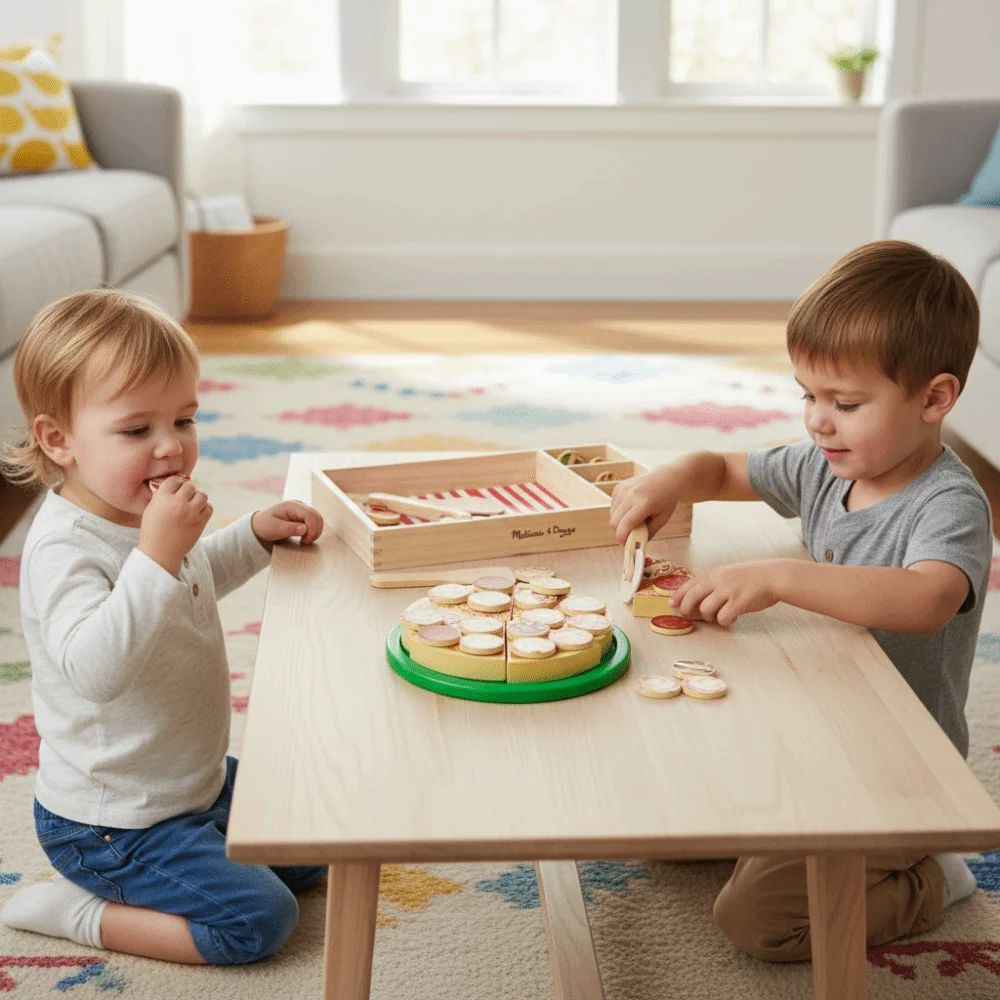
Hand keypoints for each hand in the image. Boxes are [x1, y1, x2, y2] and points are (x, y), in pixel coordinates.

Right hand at [139, 475, 211, 576]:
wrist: (160, 553)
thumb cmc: (153, 532)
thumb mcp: (151, 510)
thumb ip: (162, 496)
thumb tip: (175, 485)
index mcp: (162, 498)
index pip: (174, 480)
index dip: (176, 483)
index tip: (176, 489)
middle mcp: (177, 503)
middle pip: (190, 486)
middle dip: (187, 491)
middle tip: (184, 499)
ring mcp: (190, 512)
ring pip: (202, 495)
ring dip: (198, 499)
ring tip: (192, 506)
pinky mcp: (200, 522)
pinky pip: (209, 508)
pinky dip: (205, 509)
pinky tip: (198, 514)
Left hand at [251, 501, 323, 550]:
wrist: (259, 526)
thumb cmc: (265, 526)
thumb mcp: (274, 529)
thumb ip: (289, 529)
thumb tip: (304, 529)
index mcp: (292, 506)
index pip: (310, 515)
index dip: (312, 529)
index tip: (305, 541)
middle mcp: (300, 506)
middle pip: (317, 517)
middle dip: (315, 531)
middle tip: (305, 542)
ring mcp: (303, 510)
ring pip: (318, 520)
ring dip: (315, 532)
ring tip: (304, 540)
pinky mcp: (303, 517)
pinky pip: (315, 523)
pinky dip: (313, 531)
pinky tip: (305, 537)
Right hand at [609, 467, 678, 544]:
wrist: (666, 478)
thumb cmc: (667, 499)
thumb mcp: (663, 519)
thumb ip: (649, 532)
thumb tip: (636, 545)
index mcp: (644, 503)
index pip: (625, 525)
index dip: (622, 538)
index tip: (625, 544)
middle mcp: (631, 494)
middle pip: (614, 522)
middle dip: (620, 531)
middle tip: (631, 533)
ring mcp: (623, 489)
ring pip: (611, 515)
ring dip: (619, 521)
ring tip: (633, 519)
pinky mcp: (619, 487)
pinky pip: (612, 506)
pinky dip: (618, 512)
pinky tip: (630, 509)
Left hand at [668, 560, 783, 626]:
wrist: (774, 576)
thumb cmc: (753, 577)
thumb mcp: (730, 573)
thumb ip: (715, 582)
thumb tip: (699, 596)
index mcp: (715, 573)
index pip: (690, 583)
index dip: (679, 594)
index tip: (671, 603)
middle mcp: (719, 580)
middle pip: (692, 597)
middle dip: (687, 609)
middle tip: (690, 616)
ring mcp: (729, 590)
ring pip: (706, 609)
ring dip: (710, 617)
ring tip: (718, 616)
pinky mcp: (740, 601)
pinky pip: (723, 617)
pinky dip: (725, 621)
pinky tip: (732, 619)